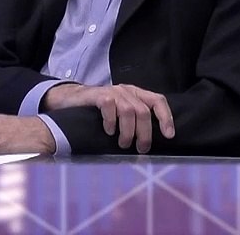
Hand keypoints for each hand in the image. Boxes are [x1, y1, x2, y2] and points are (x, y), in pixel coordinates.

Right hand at [43, 83, 174, 152]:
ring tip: (123, 144)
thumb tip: (150, 142)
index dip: (166, 118)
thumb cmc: (99, 112)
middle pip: (144, 111)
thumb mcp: (121, 113)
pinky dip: (111, 122)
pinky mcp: (98, 94)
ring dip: (128, 132)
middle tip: (141, 149)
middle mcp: (126, 91)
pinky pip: (110, 107)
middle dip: (145, 133)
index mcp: (136, 94)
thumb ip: (135, 120)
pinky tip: (108, 131)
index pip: (158, 101)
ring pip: (129, 111)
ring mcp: (112, 91)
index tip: (169, 136)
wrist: (71, 100)